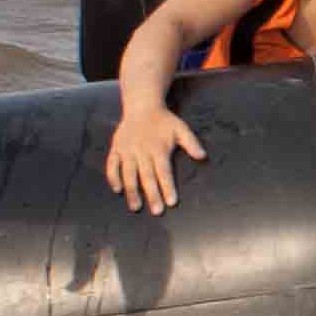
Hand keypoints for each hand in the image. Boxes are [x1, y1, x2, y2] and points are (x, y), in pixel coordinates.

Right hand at [106, 96, 202, 210]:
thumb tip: (203, 156)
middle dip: (152, 195)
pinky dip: (113, 177)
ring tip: (136, 207)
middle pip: (147, 176)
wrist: (142, 105)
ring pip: (128, 173)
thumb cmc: (164, 121)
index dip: (167, 187)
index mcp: (158, 148)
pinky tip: (117, 190)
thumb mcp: (181, 128)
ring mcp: (127, 150)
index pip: (164, 171)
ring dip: (132, 191)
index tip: (172, 202)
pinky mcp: (116, 148)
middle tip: (157, 211)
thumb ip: (191, 142)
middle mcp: (142, 150)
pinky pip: (112, 165)